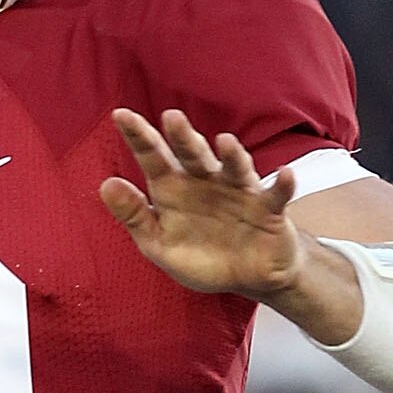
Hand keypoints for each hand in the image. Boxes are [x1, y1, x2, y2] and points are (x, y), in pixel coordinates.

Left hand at [101, 110, 313, 299]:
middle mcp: (206, 183)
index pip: (154, 158)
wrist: (248, 277)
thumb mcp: (159, 244)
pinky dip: (282, 185)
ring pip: (235, 168)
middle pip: (194, 156)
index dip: (138, 137)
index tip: (120, 115)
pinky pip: (276, 195)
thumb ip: (134, 216)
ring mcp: (239, 193)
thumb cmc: (203, 256)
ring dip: (232, 155)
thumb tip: (105, 185)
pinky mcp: (268, 209)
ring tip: (224, 142)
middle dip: (184, 138)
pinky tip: (286, 175)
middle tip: (171, 118)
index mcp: (175, 190)